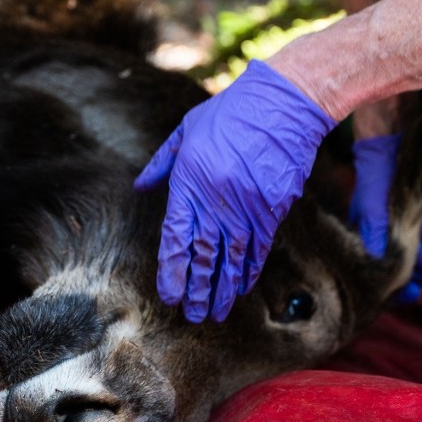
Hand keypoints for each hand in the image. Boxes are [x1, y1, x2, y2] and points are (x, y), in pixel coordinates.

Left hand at [134, 60, 335, 322]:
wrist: (281, 106)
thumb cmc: (229, 113)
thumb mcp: (186, 131)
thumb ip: (161, 163)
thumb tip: (141, 187)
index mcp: (190, 180)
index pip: (176, 236)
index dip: (172, 270)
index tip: (169, 294)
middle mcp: (217, 199)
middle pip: (203, 255)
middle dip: (196, 289)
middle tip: (192, 315)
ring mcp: (247, 206)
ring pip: (231, 258)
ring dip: (222, 289)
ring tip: (214, 313)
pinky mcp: (273, 208)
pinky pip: (258, 248)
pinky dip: (249, 270)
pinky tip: (241, 287)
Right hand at [349, 134, 421, 299]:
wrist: (389, 137)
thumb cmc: (376, 172)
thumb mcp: (372, 204)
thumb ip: (373, 230)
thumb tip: (379, 260)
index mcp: (367, 234)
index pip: (381, 269)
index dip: (395, 284)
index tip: (409, 294)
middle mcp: (383, 229)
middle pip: (405, 261)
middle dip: (418, 264)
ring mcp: (400, 219)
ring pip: (420, 247)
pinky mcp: (414, 207)